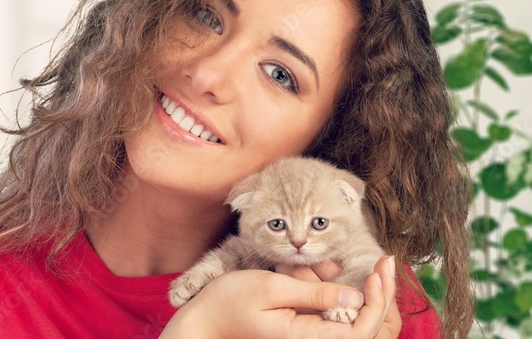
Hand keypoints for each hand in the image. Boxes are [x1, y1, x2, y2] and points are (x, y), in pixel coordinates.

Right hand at [160, 256, 399, 338]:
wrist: (204, 317)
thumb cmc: (229, 301)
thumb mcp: (270, 289)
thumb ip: (312, 293)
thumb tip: (355, 296)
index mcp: (308, 337)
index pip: (361, 330)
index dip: (378, 302)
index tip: (378, 270)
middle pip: (365, 325)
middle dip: (380, 293)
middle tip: (386, 260)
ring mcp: (308, 333)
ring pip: (350, 316)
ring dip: (357, 288)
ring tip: (336, 261)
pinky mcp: (303, 325)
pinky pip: (331, 310)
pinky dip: (337, 288)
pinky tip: (325, 268)